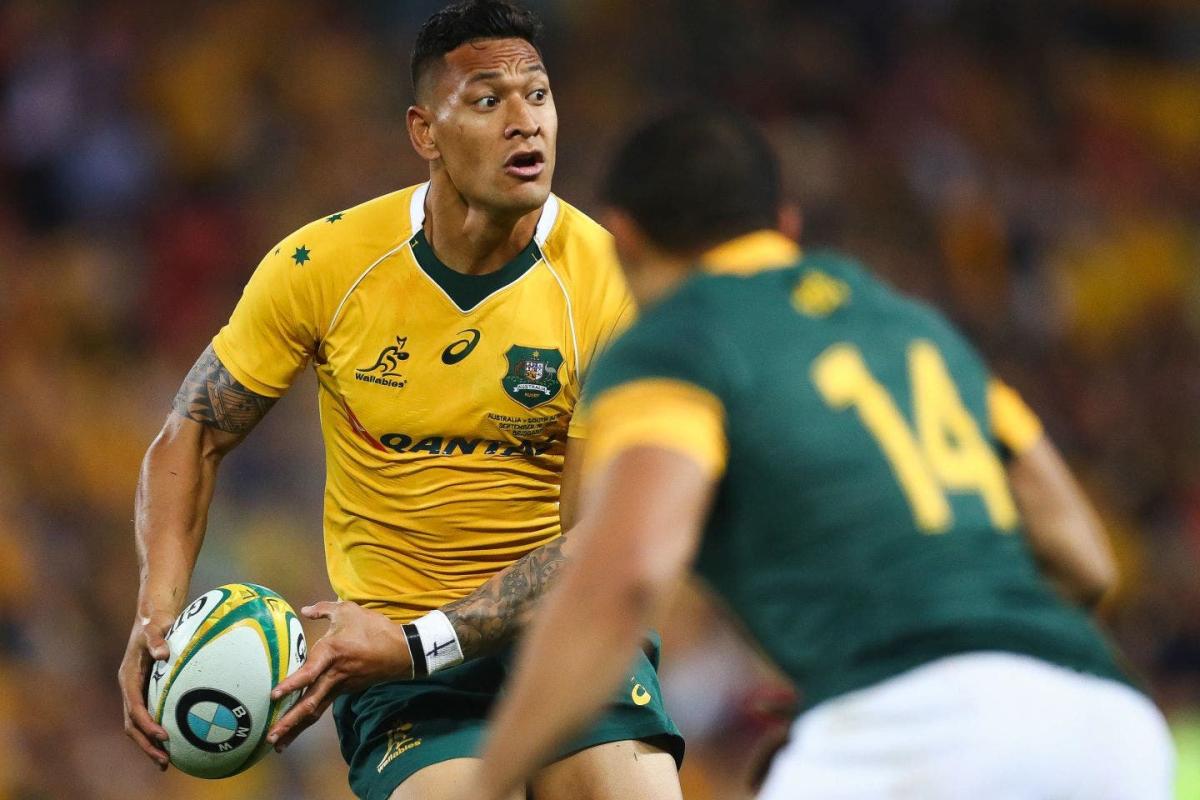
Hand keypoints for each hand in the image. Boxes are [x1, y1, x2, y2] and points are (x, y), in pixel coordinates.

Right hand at [118, 611, 173, 769]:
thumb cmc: (155, 621)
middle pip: (132, 724)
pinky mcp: (146, 691)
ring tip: (167, 762)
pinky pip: (149, 716)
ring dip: (149, 744)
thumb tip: (163, 654)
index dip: (148, 724)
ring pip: (138, 725)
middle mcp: (130, 688)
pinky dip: (156, 730)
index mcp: (129, 677)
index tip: (164, 736)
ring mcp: (136, 691)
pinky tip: (174, 742)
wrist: (152, 616)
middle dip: (146, 744)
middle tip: (164, 762)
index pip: (135, 708)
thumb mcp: (155, 628)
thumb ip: (158, 640)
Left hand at [267, 600, 411, 749]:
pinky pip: (323, 705)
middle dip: (289, 721)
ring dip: (296, 727)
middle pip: (310, 703)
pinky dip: (307, 718)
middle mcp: (333, 675)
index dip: (292, 684)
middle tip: (270, 738)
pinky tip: (296, 725)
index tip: (274, 695)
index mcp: (332, 653)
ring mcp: (340, 686)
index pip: (309, 673)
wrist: (402, 651)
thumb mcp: (349, 611)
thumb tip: (304, 610)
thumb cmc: (374, 628)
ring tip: (277, 743)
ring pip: (315, 710)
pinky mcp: (346, 690)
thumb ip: (324, 609)